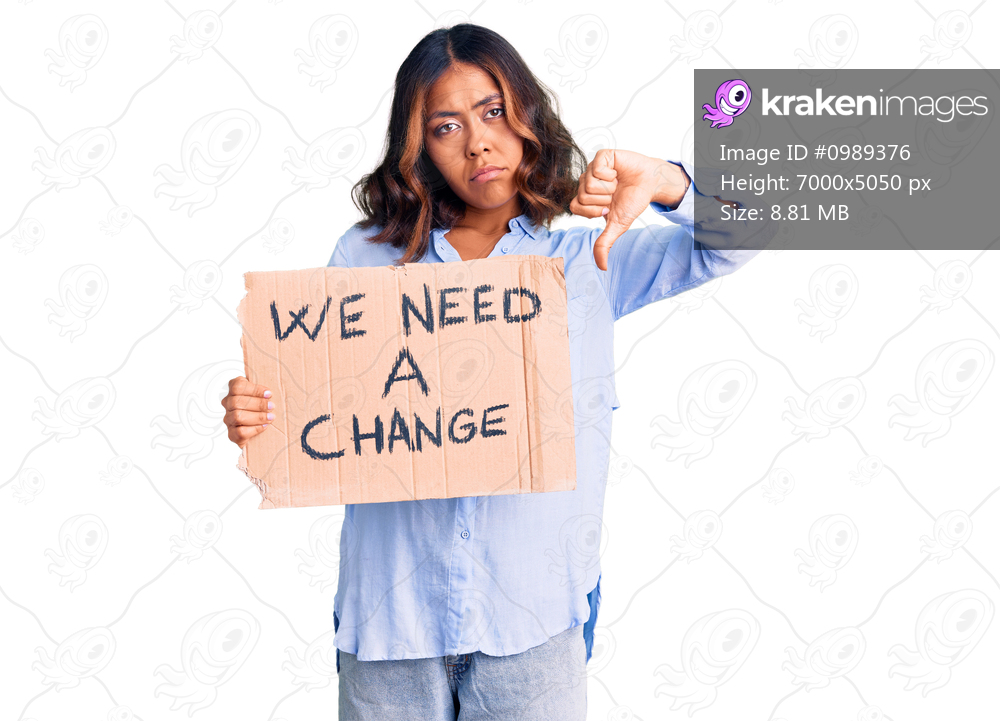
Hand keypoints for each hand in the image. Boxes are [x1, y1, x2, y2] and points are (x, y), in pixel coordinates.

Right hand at [221, 376, 272, 448]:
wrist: (262, 431)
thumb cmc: (263, 408)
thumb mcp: (263, 395)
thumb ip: (264, 390)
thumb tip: (271, 390)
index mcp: (234, 391)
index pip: (237, 386)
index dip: (254, 390)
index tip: (269, 394)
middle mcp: (228, 404)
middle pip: (236, 402)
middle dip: (257, 404)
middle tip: (272, 406)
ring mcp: (228, 419)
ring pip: (237, 416)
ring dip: (257, 416)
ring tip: (271, 417)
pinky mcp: (232, 434)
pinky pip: (240, 432)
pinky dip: (254, 429)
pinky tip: (264, 426)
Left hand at [569, 149, 688, 270]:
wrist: (650, 184)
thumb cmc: (632, 202)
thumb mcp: (617, 225)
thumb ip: (604, 243)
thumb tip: (602, 267)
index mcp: (585, 197)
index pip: (575, 206)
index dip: (594, 210)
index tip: (608, 207)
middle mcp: (585, 182)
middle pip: (582, 196)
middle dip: (604, 199)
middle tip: (615, 194)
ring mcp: (592, 168)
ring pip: (589, 184)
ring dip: (609, 188)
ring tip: (617, 184)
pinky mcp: (602, 156)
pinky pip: (597, 168)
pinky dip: (611, 175)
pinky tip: (617, 174)